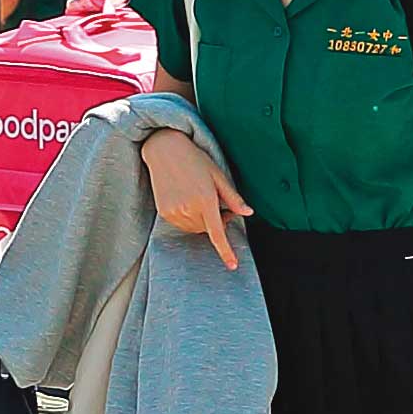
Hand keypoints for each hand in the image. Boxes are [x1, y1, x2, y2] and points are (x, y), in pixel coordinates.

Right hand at [138, 130, 248, 271]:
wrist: (164, 149)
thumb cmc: (194, 159)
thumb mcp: (218, 175)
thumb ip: (233, 197)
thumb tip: (248, 213)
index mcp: (205, 200)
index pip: (217, 233)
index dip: (226, 251)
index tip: (233, 265)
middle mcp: (188, 209)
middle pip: (207, 230)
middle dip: (217, 222)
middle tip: (221, 205)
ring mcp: (174, 212)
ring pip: (195, 229)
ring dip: (203, 221)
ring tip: (203, 200)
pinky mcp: (164, 212)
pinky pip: (182, 224)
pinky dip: (189, 219)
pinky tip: (189, 200)